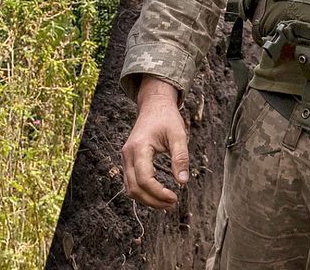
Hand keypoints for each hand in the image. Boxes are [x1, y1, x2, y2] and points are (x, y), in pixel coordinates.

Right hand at [122, 76, 188, 209]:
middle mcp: (128, 154)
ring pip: (130, 188)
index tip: (174, 197)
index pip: (144, 178)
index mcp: (139, 147)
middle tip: (172, 204)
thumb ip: (181, 158)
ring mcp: (126, 158)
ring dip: (147, 199)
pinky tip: (158, 195)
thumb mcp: (178, 135)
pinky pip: (131, 182)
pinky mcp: (128, 160)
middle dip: (153, 200)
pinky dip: (143, 192)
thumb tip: (183, 182)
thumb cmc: (167, 118)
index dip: (158, 192)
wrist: (154, 106)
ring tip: (167, 203)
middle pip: (134, 188)